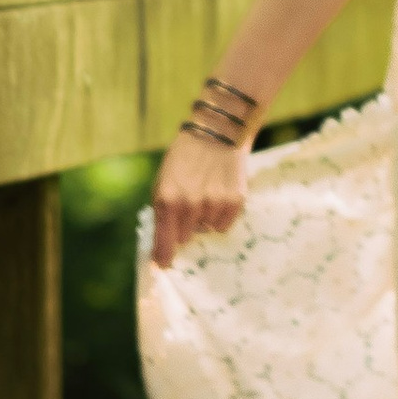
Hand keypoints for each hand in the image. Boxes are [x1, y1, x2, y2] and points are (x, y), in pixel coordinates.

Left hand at [149, 119, 254, 268]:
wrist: (218, 132)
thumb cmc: (184, 158)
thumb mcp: (163, 181)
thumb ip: (162, 212)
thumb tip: (165, 244)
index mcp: (167, 200)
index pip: (164, 244)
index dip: (163, 258)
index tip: (163, 266)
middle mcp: (190, 205)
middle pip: (184, 238)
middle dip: (184, 227)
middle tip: (188, 206)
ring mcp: (214, 205)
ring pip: (206, 231)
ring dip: (204, 219)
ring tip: (206, 193)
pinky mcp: (235, 202)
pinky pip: (223, 225)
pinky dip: (220, 216)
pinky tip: (219, 195)